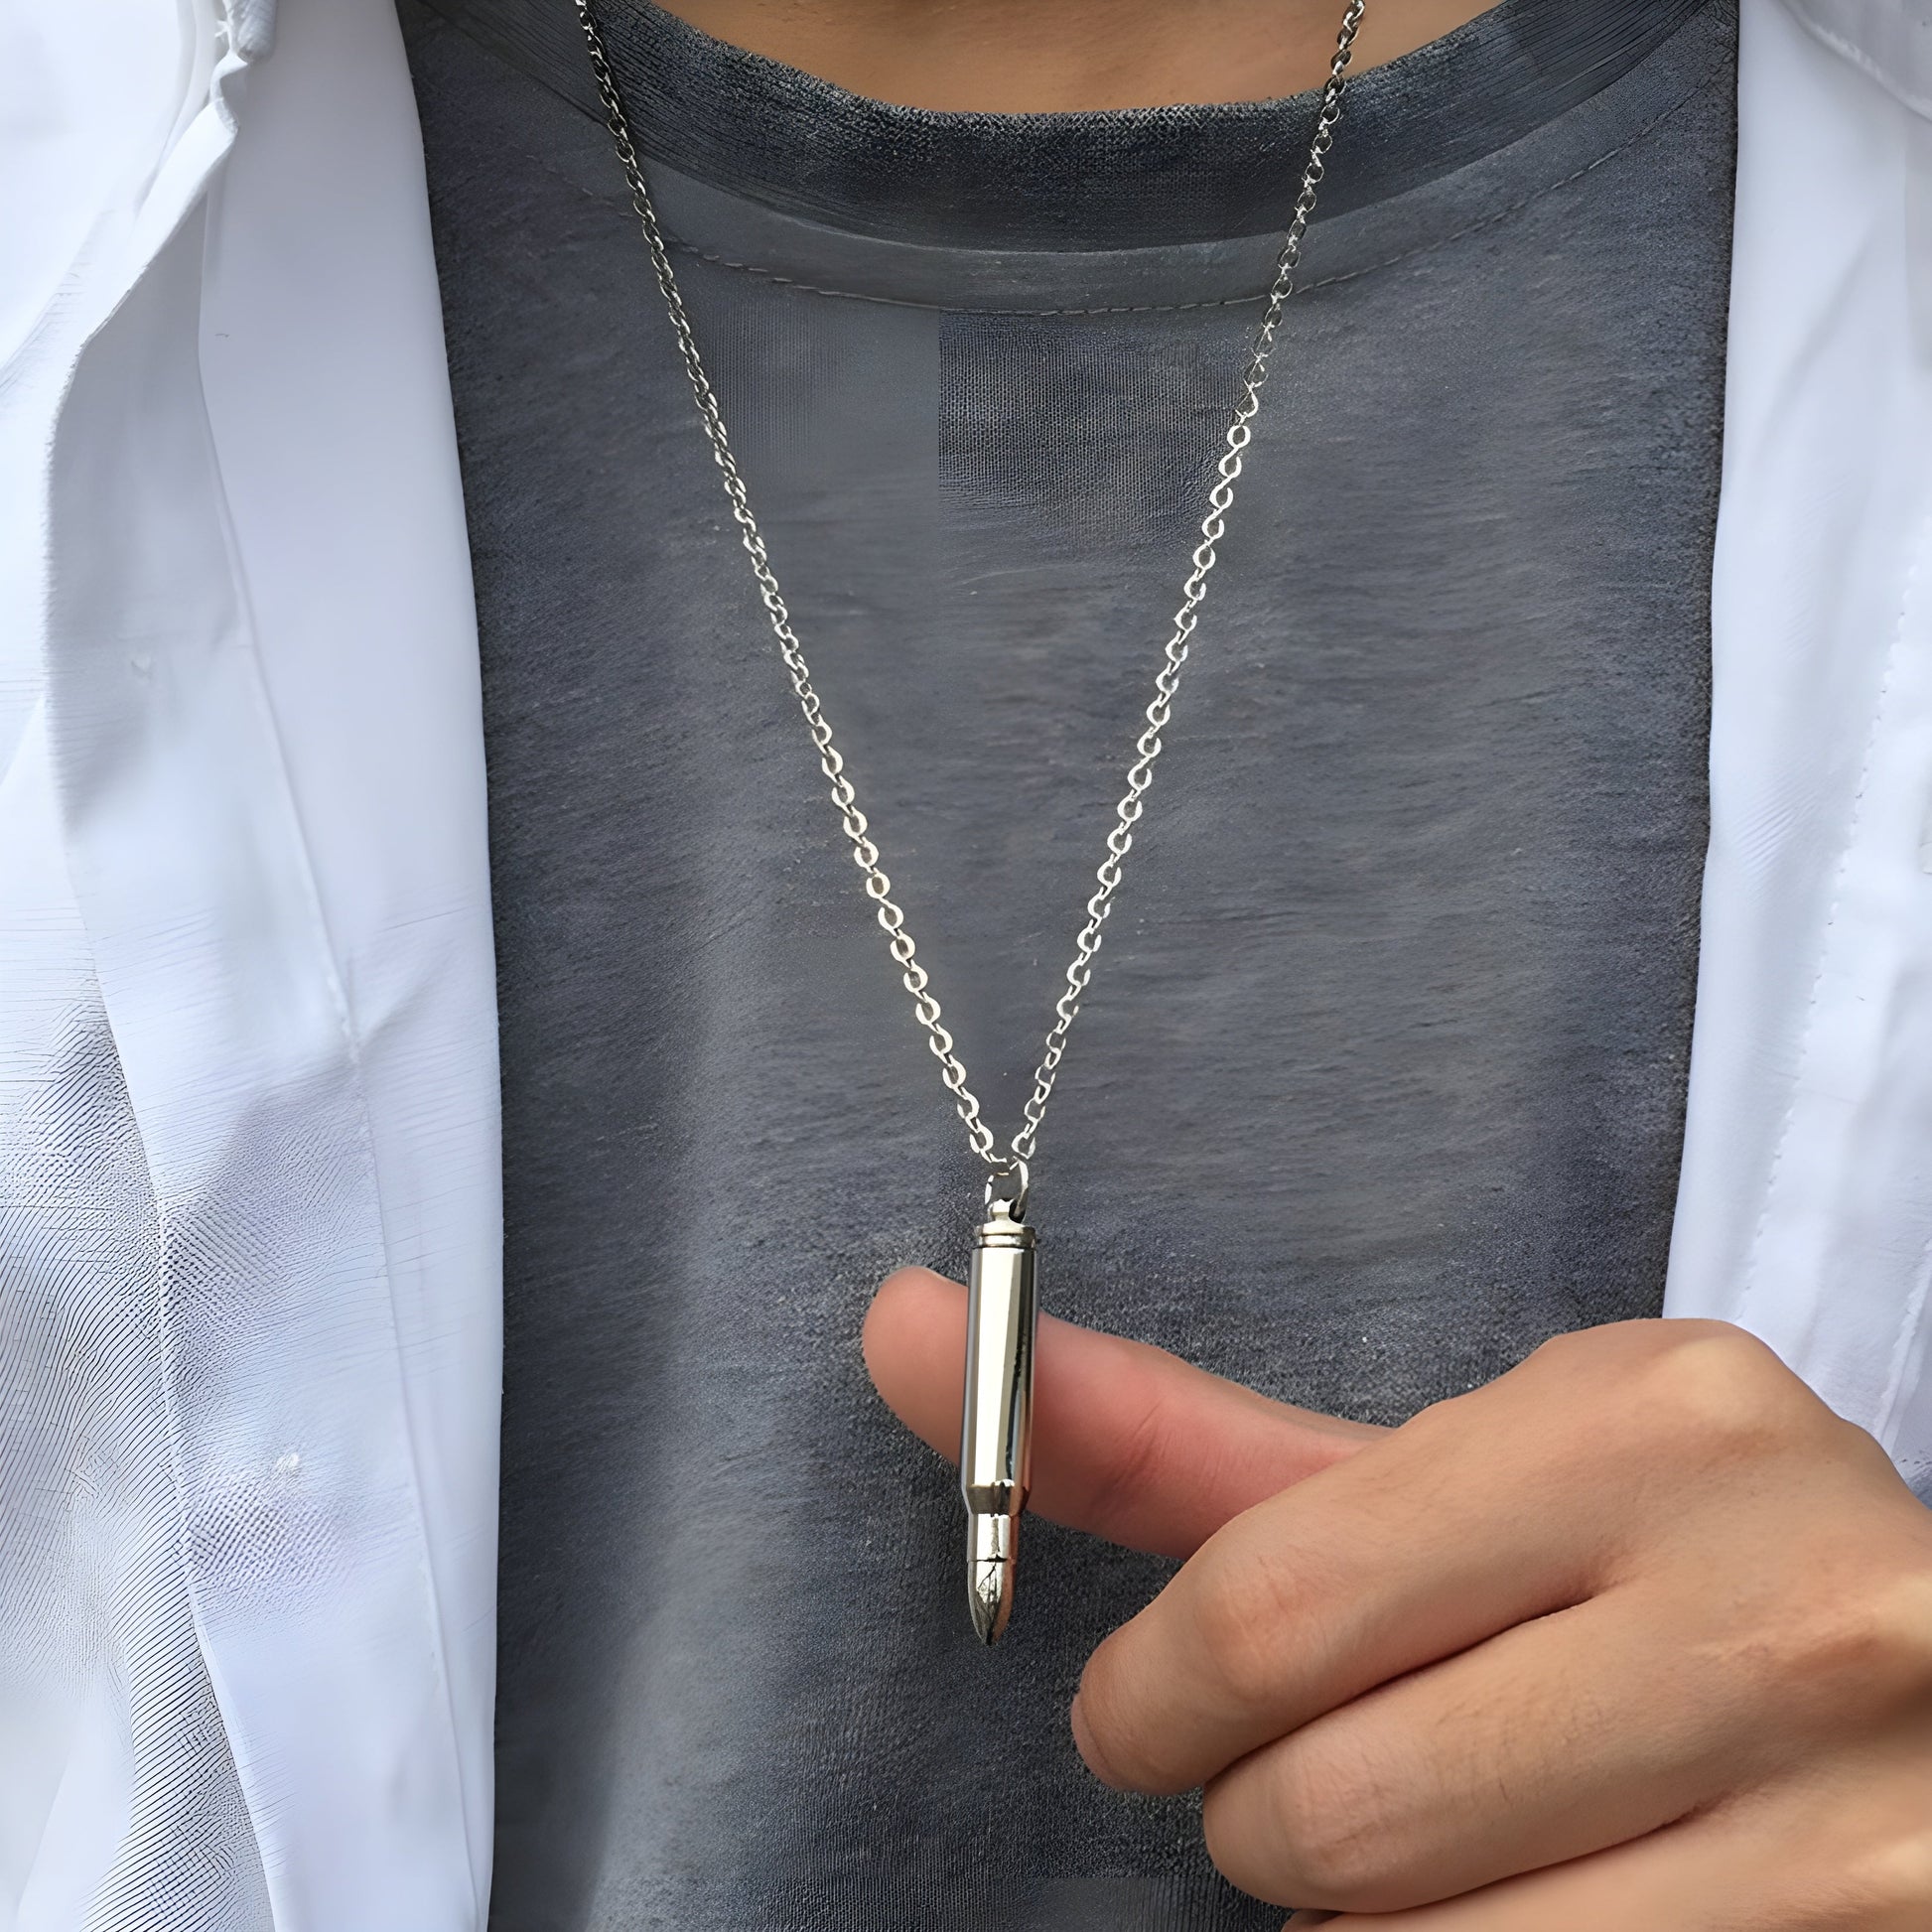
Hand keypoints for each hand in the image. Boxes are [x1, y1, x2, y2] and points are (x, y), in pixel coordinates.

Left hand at [866, 1270, 1931, 1927]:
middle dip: (1253, 1816)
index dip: (1150, 1698)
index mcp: (1639, 1420)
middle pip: (1334, 1812)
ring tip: (1431, 1831)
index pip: (1272, 1605)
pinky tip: (1526, 1896)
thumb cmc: (1631, 1546)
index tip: (1136, 1717)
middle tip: (1297, 1778)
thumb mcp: (1440, 1468)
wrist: (1923, 1661)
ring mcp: (1853, 1813)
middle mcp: (1769, 1599)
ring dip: (1357, 1918)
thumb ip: (1170, 1436)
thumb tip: (897, 1325)